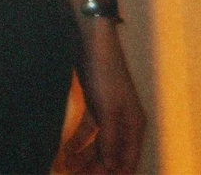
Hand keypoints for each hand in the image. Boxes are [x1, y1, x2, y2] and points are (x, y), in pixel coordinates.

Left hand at [77, 22, 145, 173]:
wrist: (92, 38)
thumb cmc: (104, 72)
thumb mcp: (108, 108)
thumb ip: (110, 139)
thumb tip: (111, 166)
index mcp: (134, 125)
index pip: (127, 161)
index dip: (113, 174)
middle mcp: (125, 122)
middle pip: (112, 155)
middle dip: (95, 168)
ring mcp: (110, 112)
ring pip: (99, 144)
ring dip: (85, 157)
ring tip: (67, 167)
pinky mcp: (95, 103)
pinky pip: (89, 130)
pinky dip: (79, 141)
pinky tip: (67, 150)